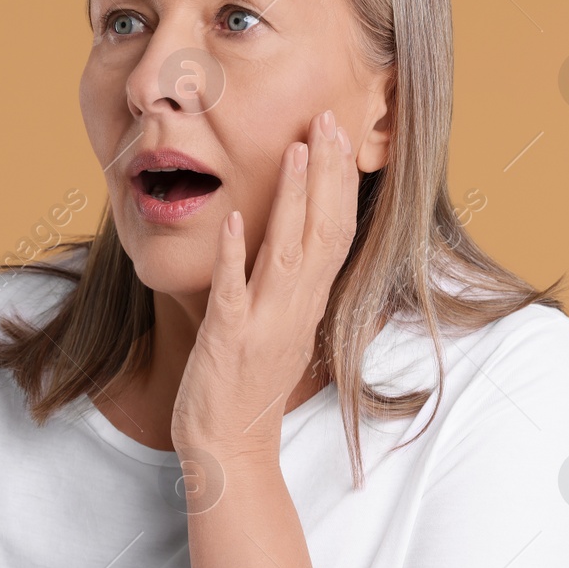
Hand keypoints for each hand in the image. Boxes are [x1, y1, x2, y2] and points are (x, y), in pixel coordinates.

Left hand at [170, 108, 359, 459]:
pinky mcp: (229, 341)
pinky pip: (235, 292)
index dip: (339, 180)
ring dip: (293, 199)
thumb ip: (288, 285)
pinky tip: (235, 217)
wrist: (231, 449)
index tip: (339, 133)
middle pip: (324, 230)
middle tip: (329, 118)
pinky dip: (236, 255)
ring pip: (288, 252)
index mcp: (307, 302)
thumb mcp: (279, 327)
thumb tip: (297, 243)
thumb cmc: (249, 387)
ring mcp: (265, 323)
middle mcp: (295, 308)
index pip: (336, 230)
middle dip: (326, 173)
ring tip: (295, 148)